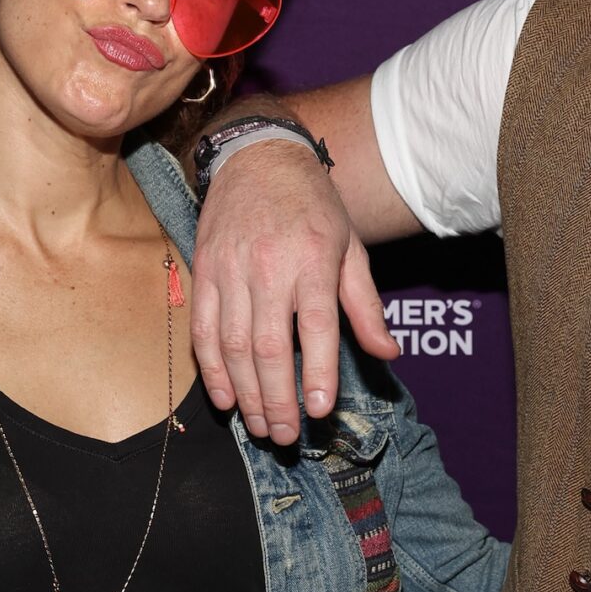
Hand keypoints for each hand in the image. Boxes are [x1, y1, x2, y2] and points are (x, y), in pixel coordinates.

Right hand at [191, 141, 395, 443]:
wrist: (258, 156)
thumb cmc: (313, 206)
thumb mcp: (350, 248)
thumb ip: (365, 306)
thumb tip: (387, 354)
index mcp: (312, 261)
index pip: (315, 327)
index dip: (315, 373)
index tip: (317, 412)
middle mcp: (268, 267)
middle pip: (267, 347)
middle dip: (275, 398)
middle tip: (284, 435)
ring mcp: (230, 269)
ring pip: (232, 345)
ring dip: (245, 393)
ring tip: (259, 426)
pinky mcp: (204, 270)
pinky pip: (203, 329)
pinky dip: (212, 369)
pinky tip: (226, 398)